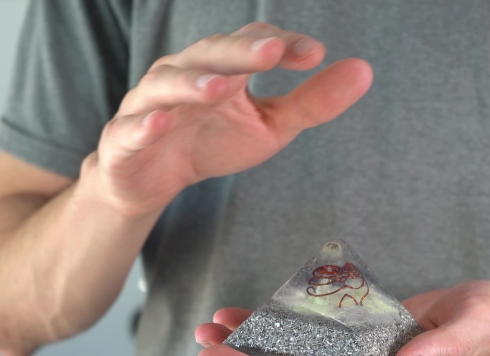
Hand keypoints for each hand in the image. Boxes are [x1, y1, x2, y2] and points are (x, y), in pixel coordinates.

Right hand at [80, 22, 372, 217]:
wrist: (151, 179)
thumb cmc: (213, 142)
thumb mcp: (270, 126)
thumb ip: (312, 102)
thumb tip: (364, 71)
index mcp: (223, 67)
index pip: (253, 43)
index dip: (282, 45)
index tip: (316, 55)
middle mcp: (184, 74)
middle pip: (211, 54)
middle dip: (240, 51)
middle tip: (271, 52)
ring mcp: (150, 103)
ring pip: (168, 84)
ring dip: (193, 83)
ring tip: (221, 88)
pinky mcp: (124, 137)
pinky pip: (133, 127)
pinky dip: (146, 124)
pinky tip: (163, 123)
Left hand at [195, 280, 489, 355]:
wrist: (480, 321)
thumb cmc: (481, 322)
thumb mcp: (472, 329)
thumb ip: (439, 353)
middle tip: (212, 353)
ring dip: (249, 355)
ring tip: (210, 336)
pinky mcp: (345, 346)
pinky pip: (300, 344)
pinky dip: (268, 333)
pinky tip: (238, 319)